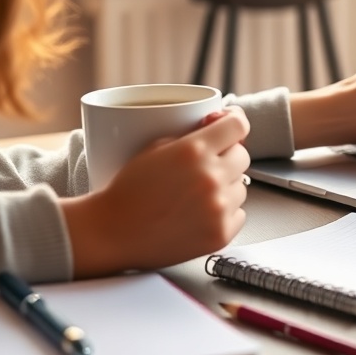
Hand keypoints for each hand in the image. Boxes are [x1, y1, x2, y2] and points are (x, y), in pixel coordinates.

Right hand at [62, 107, 250, 276]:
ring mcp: (218, 208)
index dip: (233, 122)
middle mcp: (210, 178)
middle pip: (242, 156)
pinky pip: (239, 214)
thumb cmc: (129, 190)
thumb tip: (222, 120)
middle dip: (227, 156)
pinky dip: (225, 213)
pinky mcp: (220, 234)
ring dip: (226, 186)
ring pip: (242, 186)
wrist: (112, 232)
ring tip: (196, 194)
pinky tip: (201, 213)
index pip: (238, 126)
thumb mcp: (155, 147)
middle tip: (204, 165)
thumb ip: (192, 133)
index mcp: (194, 150)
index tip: (228, 124)